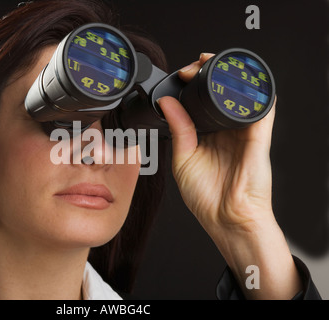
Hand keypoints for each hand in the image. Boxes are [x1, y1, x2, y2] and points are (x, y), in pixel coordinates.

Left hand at [158, 53, 301, 298]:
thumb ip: (178, 129)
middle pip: (222, 91)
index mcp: (208, 134)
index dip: (194, 83)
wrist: (226, 219)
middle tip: (195, 65)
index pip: (204, 100)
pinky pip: (261, 107)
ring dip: (229, 74)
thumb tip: (166, 103)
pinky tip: (239, 77)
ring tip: (211, 63)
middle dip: (210, 72)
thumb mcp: (183, 159)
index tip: (182, 74)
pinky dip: (253, 90)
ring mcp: (243, 131)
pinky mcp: (258, 136)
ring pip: (241, 93)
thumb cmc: (206, 196)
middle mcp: (226, 129)